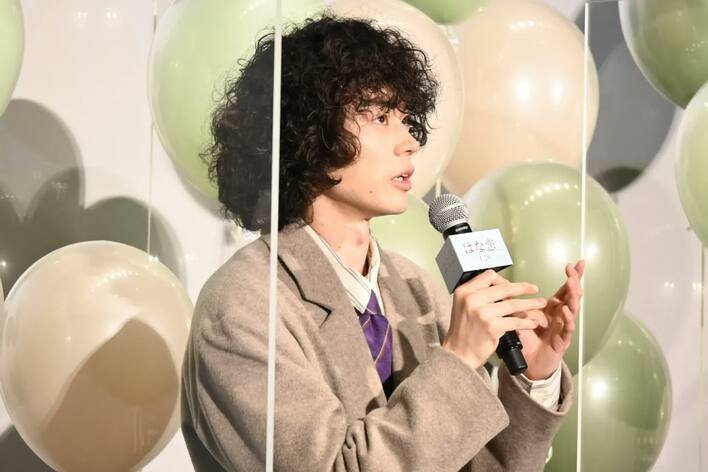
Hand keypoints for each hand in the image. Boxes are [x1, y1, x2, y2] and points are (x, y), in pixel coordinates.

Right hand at [442, 270, 546, 370]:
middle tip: (534, 288)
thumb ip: (479, 295)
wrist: (458, 354)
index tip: (513, 285)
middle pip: (504, 288)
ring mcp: (482, 313)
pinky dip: (526, 322)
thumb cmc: (462, 331)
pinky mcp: (492, 326)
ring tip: (540, 304)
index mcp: (464, 291)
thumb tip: (503, 288)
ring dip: (530, 304)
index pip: (488, 276)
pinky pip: (514, 321)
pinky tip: (532, 323)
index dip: (503, 279)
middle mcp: (472, 299)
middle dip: (523, 288)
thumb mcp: (463, 306)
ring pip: (512, 304)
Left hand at [516, 260, 584, 379]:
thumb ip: (515, 301)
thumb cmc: (527, 339)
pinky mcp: (562, 341)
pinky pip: (567, 329)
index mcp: (552, 309)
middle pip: (572, 296)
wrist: (529, 363)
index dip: (571, 276)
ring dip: (573, 297)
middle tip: (574, 271)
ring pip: (573, 310)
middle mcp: (561, 316)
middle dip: (575, 282)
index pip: (564, 289)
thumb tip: (502, 284)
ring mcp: (563, 328)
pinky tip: (566, 311)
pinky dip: (567, 319)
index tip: (576, 263)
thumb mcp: (519, 316)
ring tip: (573, 286)